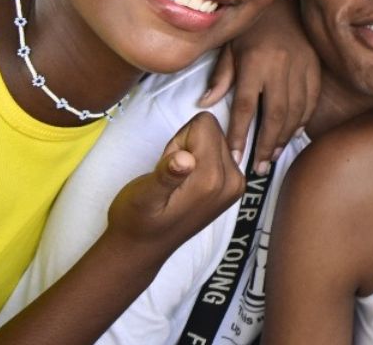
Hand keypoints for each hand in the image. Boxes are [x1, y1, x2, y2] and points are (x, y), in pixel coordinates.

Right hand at [105, 112, 243, 251]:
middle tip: (171, 175)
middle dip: (187, 145)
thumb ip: (167, 176)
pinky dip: (202, 161)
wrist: (142, 249)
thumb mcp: (144, 196)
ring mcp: (236, 185)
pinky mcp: (233, 187)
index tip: (169, 165)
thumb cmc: (137, 221)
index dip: (179, 139)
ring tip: (177, 182)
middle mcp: (233, 181)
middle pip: (213, 131)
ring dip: (193, 153)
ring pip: (216, 139)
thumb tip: (185, 158)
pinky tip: (187, 185)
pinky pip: (219, 153)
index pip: (205, 124)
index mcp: (213, 179)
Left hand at [200, 1, 318, 174]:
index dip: (239, 133)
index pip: (245, 105)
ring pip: (295, 110)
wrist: (283, 4)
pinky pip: (311, 100)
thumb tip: (204, 103)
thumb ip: (220, 76)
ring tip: (273, 156)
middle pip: (275, 113)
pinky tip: (293, 134)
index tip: (234, 155)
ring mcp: (301, 66)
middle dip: (267, 144)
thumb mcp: (229, 46)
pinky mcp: (315, 66)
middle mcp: (279, 65)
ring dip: (284, 137)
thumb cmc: (251, 27)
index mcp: (254, 60)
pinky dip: (302, 120)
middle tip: (259, 167)